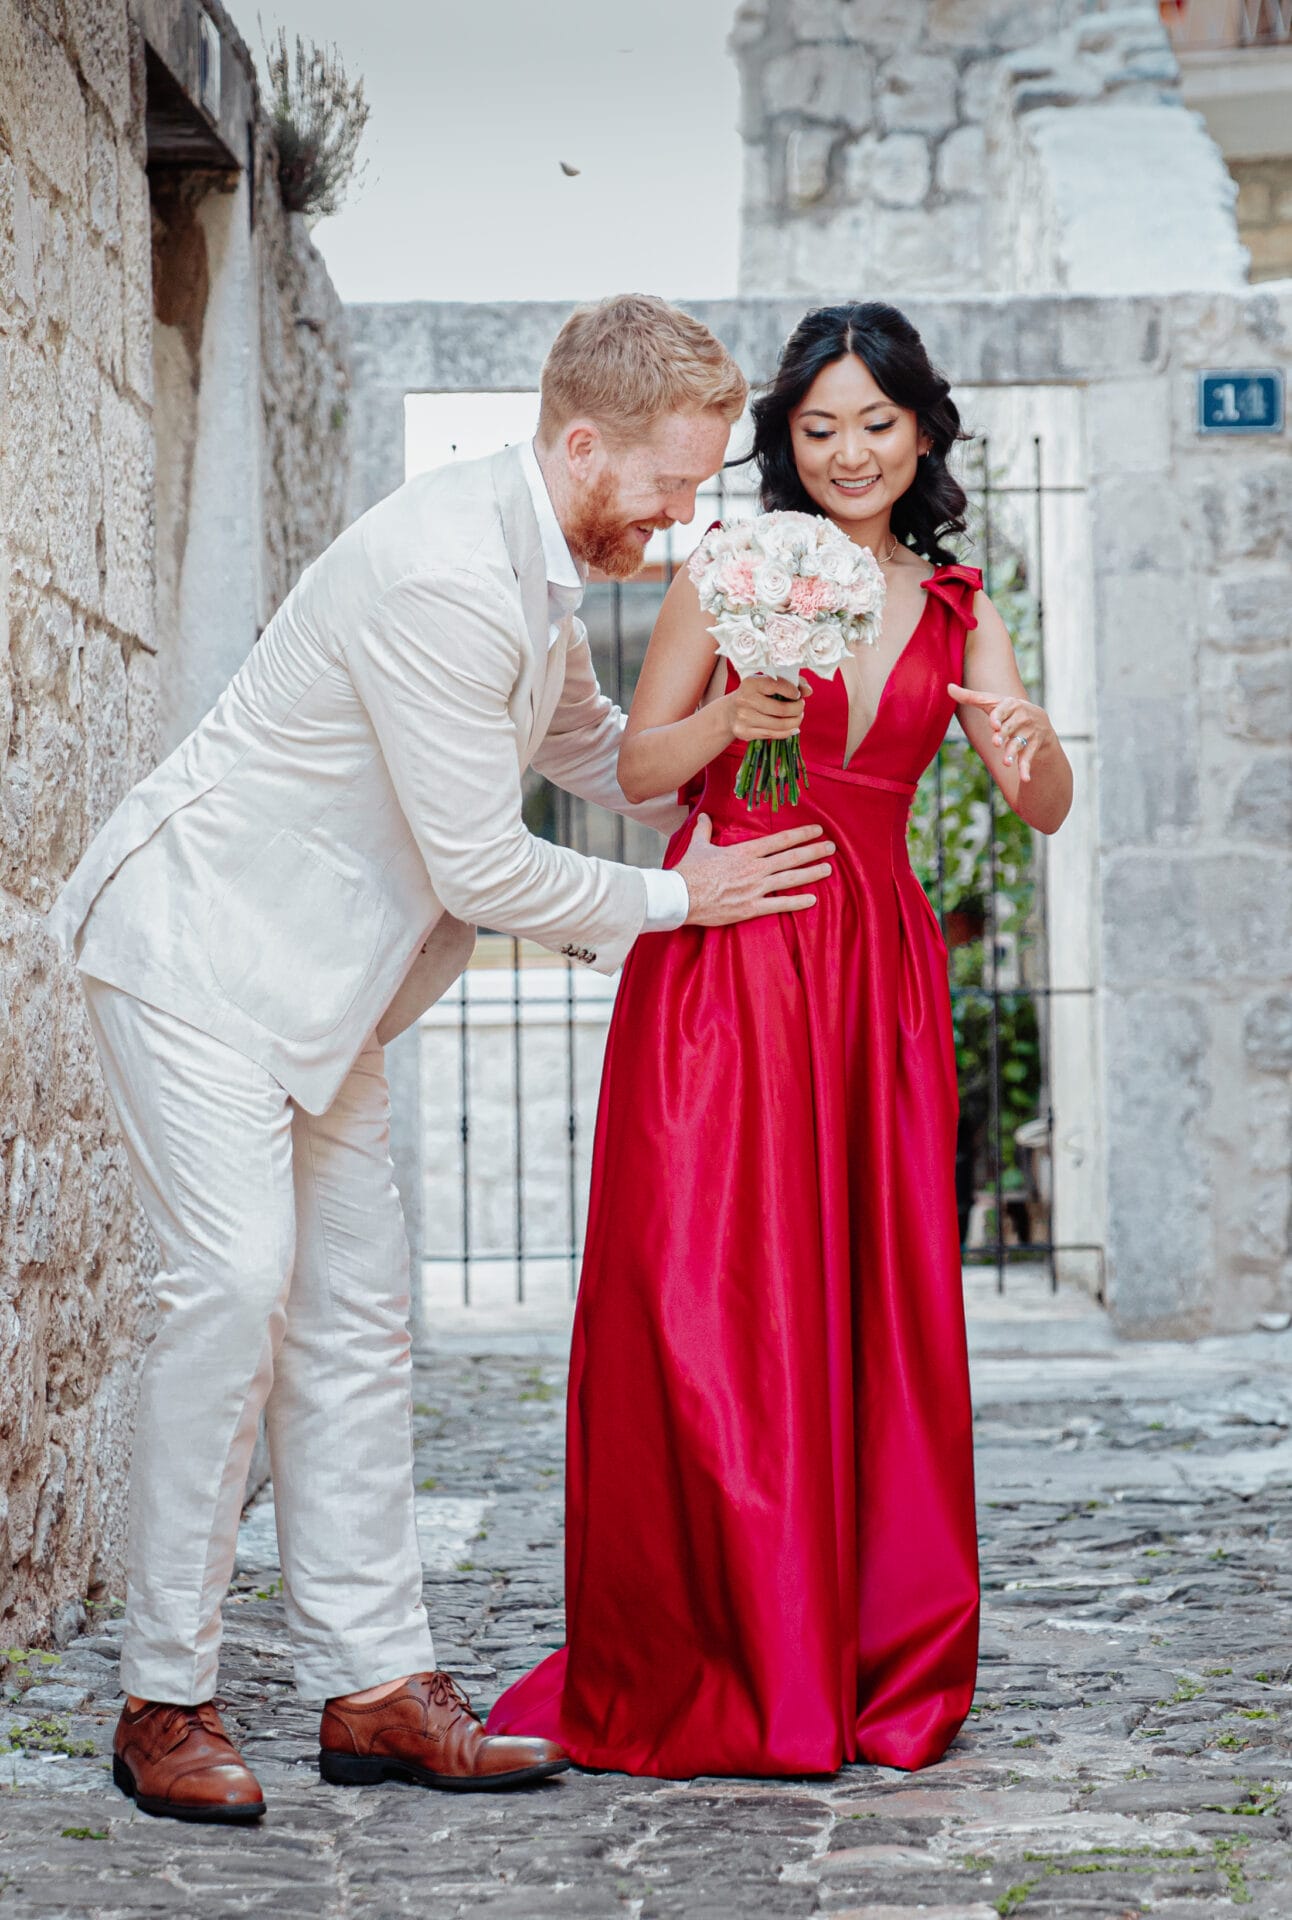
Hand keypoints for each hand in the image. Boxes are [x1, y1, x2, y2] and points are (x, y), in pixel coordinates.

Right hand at [678, 815, 833, 924]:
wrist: (681, 896)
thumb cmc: (689, 870)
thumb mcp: (697, 845)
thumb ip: (704, 830)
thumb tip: (703, 816)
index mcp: (745, 852)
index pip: (780, 840)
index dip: (801, 834)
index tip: (816, 830)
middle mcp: (755, 868)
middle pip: (791, 857)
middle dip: (814, 851)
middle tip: (831, 847)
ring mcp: (755, 888)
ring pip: (790, 878)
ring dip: (811, 873)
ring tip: (828, 869)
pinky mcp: (751, 908)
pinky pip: (779, 905)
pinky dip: (797, 902)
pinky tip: (813, 900)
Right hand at [723, 675, 808, 744]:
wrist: (730, 712)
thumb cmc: (755, 694)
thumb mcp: (768, 683)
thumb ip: (791, 682)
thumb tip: (809, 691)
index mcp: (751, 683)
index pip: (778, 686)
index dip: (794, 691)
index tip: (798, 694)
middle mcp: (745, 700)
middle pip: (782, 709)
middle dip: (798, 709)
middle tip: (801, 707)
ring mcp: (744, 718)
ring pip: (779, 725)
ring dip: (795, 722)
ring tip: (797, 717)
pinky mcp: (745, 733)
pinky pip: (774, 735)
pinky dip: (788, 732)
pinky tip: (792, 728)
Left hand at [947, 683, 1054, 783]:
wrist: (1038, 719)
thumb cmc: (1006, 710)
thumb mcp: (990, 702)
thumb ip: (970, 697)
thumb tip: (948, 686)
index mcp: (1010, 705)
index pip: (1002, 710)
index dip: (998, 717)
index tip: (993, 724)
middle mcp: (1020, 718)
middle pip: (1009, 728)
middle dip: (1003, 736)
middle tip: (996, 743)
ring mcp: (1028, 733)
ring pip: (1018, 744)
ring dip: (1012, 753)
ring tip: (1006, 763)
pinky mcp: (1032, 747)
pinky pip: (1028, 758)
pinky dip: (1026, 769)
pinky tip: (1025, 779)